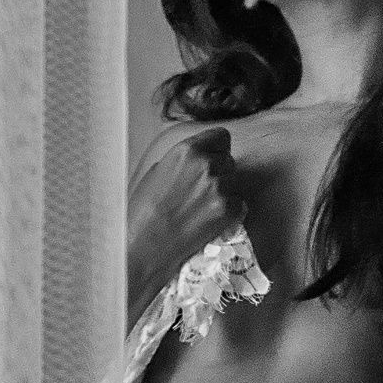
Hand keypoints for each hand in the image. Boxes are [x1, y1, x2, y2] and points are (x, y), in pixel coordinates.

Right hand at [133, 127, 245, 306]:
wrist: (145, 246)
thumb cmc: (143, 211)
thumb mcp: (157, 171)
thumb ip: (183, 160)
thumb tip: (198, 157)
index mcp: (187, 150)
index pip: (222, 136)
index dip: (217, 148)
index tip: (212, 158)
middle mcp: (207, 165)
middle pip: (229, 160)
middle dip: (219, 172)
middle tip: (200, 190)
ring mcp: (220, 187)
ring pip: (235, 181)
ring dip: (224, 191)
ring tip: (200, 207)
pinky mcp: (229, 210)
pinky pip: (239, 203)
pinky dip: (229, 211)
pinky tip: (207, 219)